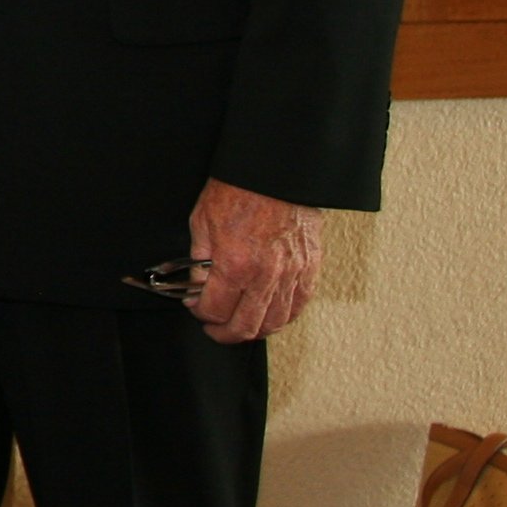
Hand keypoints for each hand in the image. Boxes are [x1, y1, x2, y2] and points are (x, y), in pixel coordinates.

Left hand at [186, 180, 322, 342]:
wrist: (276, 173)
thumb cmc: (238, 191)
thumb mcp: (202, 223)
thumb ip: (199, 261)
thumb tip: (196, 287)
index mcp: (235, 265)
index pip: (215, 311)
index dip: (201, 314)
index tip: (196, 308)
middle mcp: (266, 276)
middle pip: (246, 326)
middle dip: (224, 333)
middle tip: (214, 329)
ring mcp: (292, 274)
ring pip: (275, 322)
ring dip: (254, 330)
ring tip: (240, 325)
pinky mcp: (310, 268)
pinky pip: (298, 306)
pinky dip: (282, 317)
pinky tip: (269, 314)